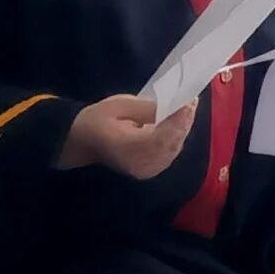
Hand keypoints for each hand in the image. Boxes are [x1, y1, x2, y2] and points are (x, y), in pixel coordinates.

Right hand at [59, 94, 198, 180]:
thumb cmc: (97, 120)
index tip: (189, 102)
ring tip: (188, 110)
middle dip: (184, 122)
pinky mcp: (148, 172)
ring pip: (173, 150)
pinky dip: (176, 139)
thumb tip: (174, 107)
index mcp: (128, 148)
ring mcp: (145, 171)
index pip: (161, 137)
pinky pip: (168, 155)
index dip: (178, 120)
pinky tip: (180, 125)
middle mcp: (139, 164)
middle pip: (171, 144)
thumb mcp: (119, 105)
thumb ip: (147, 108)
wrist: (82, 142)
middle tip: (192, 102)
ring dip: (182, 130)